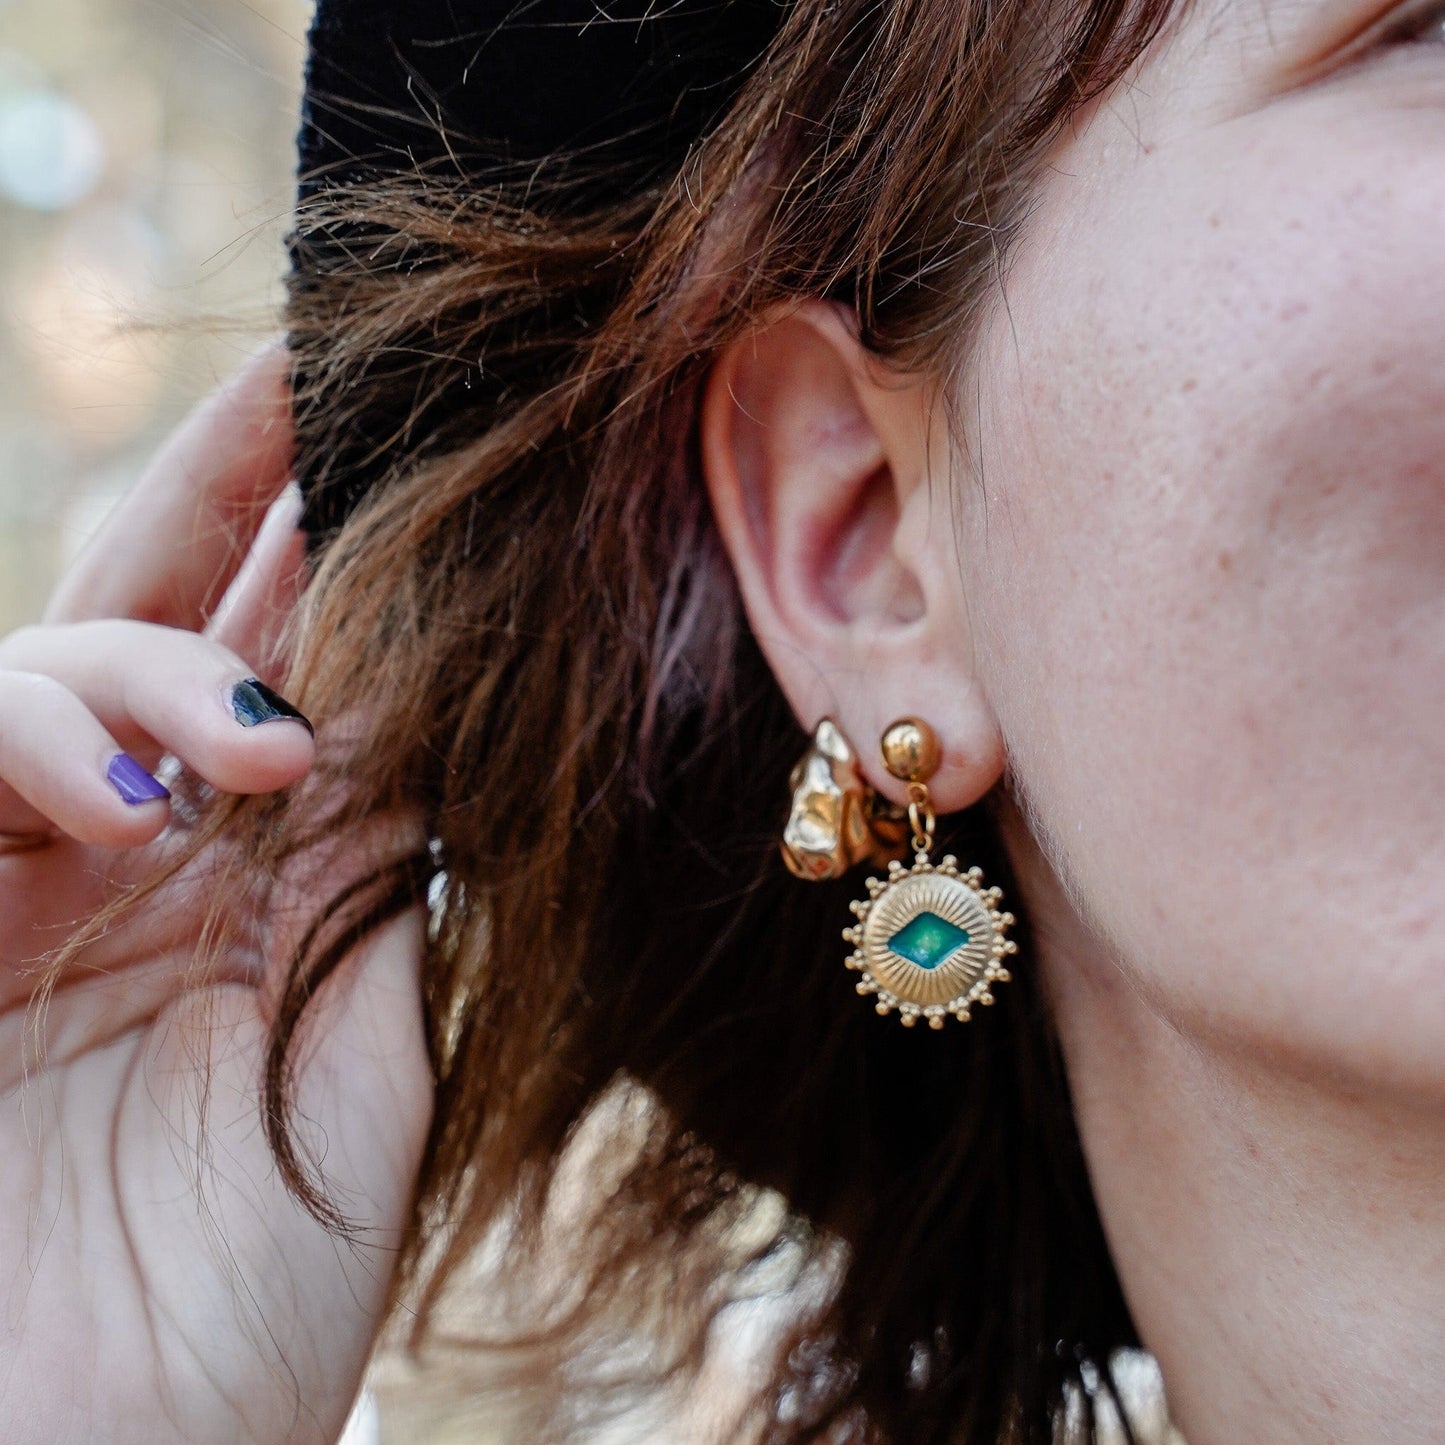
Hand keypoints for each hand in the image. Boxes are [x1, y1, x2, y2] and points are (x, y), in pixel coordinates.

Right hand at [0, 350, 431, 1443]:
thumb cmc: (231, 1340)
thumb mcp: (352, 1086)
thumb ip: (368, 898)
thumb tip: (416, 729)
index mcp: (244, 894)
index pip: (294, 675)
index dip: (342, 557)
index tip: (417, 438)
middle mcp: (121, 865)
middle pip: (159, 617)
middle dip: (227, 487)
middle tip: (308, 366)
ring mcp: (4, 886)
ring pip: (39, 666)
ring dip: (139, 665)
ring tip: (247, 753)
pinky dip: (28, 737)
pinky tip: (130, 803)